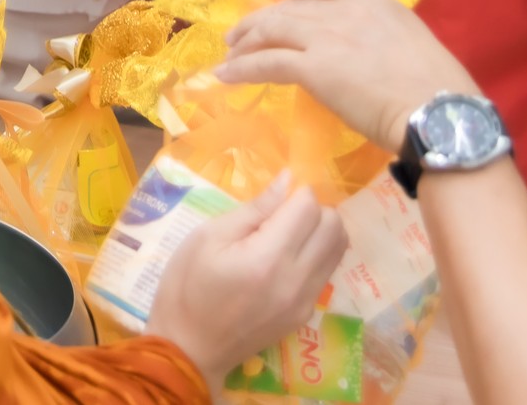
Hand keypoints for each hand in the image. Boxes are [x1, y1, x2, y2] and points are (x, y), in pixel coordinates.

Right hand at [146, 173, 346, 382]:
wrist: (189, 348)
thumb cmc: (187, 286)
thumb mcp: (209, 237)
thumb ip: (255, 209)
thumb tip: (288, 179)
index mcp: (268, 258)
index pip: (309, 207)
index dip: (294, 193)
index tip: (273, 199)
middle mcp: (297, 280)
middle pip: (333, 225)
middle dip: (313, 209)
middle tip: (282, 214)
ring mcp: (306, 301)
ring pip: (339, 248)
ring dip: (321, 230)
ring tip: (288, 234)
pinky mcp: (306, 314)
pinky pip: (327, 271)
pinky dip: (317, 254)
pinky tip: (287, 257)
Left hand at [219, 0, 477, 153]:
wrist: (438, 112)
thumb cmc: (436, 91)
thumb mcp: (409, 45)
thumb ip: (378, 40)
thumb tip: (358, 56)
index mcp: (375, 2)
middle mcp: (347, 10)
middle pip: (288, 8)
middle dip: (256, 20)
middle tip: (235, 35)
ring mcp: (328, 36)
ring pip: (272, 30)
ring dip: (245, 44)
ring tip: (228, 57)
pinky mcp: (314, 67)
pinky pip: (267, 63)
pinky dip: (243, 69)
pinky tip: (227, 77)